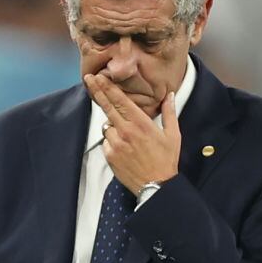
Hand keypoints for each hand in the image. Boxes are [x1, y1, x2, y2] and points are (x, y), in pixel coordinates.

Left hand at [84, 73, 180, 194]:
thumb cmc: (166, 160)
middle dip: (97, 90)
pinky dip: (112, 142)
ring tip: (127, 136)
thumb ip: (169, 113)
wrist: (156, 186)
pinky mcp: (110, 155)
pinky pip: (106, 142)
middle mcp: (126, 131)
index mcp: (141, 123)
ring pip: (107, 126)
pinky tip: (125, 148)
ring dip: (113, 125)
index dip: (108, 87)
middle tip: (89, 78)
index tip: (99, 77)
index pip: (120, 100)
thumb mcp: (173, 135)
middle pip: (107, 106)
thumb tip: (170, 95)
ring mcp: (116, 144)